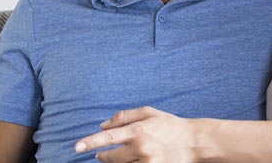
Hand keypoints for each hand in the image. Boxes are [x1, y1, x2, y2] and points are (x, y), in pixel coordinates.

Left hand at [75, 107, 197, 162]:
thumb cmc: (170, 125)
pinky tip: (129, 161)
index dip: (90, 142)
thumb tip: (102, 125)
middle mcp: (142, 148)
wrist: (195, 142)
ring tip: (119, 157)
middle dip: (103, 156)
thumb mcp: (148, 113)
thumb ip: (123, 117)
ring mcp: (148, 162)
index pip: (108, 138)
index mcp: (139, 130)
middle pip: (111, 157)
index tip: (77, 147)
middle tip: (101, 154)